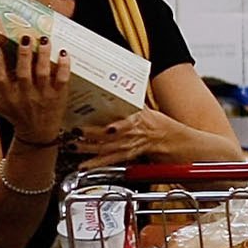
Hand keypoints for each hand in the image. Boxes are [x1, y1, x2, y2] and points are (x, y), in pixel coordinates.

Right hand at [0, 33, 74, 153]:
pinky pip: (63, 79)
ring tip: (44, 39)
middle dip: (24, 55)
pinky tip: (63, 53)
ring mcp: (43, 95)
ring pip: (43, 73)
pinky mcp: (59, 95)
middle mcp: (25, 95)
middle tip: (25, 37)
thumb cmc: (14, 113)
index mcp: (7, 95)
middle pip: (23, 73)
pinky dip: (64, 66)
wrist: (37, 133)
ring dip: (44, 55)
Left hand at [77, 107, 210, 168]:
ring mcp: (130, 147)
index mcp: (141, 120)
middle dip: (92, 135)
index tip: (108, 128)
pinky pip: (109, 161)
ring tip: (73, 147)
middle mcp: (134, 136)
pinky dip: (95, 164)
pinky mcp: (126, 156)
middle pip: (112, 137)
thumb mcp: (148, 108)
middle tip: (75, 132)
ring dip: (88, 149)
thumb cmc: (162, 126)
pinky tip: (83, 166)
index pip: (130, 123)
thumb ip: (132, 98)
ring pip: (107, 149)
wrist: (175, 145)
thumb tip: (120, 81)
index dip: (119, 126)